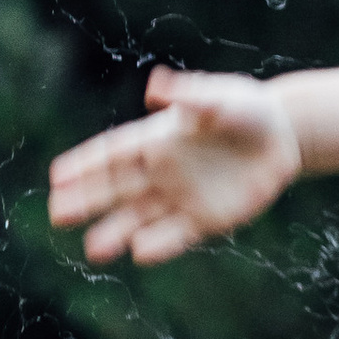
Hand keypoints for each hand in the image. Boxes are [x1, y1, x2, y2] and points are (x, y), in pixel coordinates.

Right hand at [47, 66, 301, 267]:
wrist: (282, 136)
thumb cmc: (246, 109)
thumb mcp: (219, 98)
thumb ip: (190, 96)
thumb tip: (157, 85)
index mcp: (157, 139)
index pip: (113, 153)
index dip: (85, 164)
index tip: (57, 175)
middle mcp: (162, 171)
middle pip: (117, 189)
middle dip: (87, 200)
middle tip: (57, 213)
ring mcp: (182, 197)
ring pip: (141, 218)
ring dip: (117, 232)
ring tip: (93, 250)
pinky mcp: (207, 219)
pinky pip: (178, 234)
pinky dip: (160, 244)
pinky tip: (140, 252)